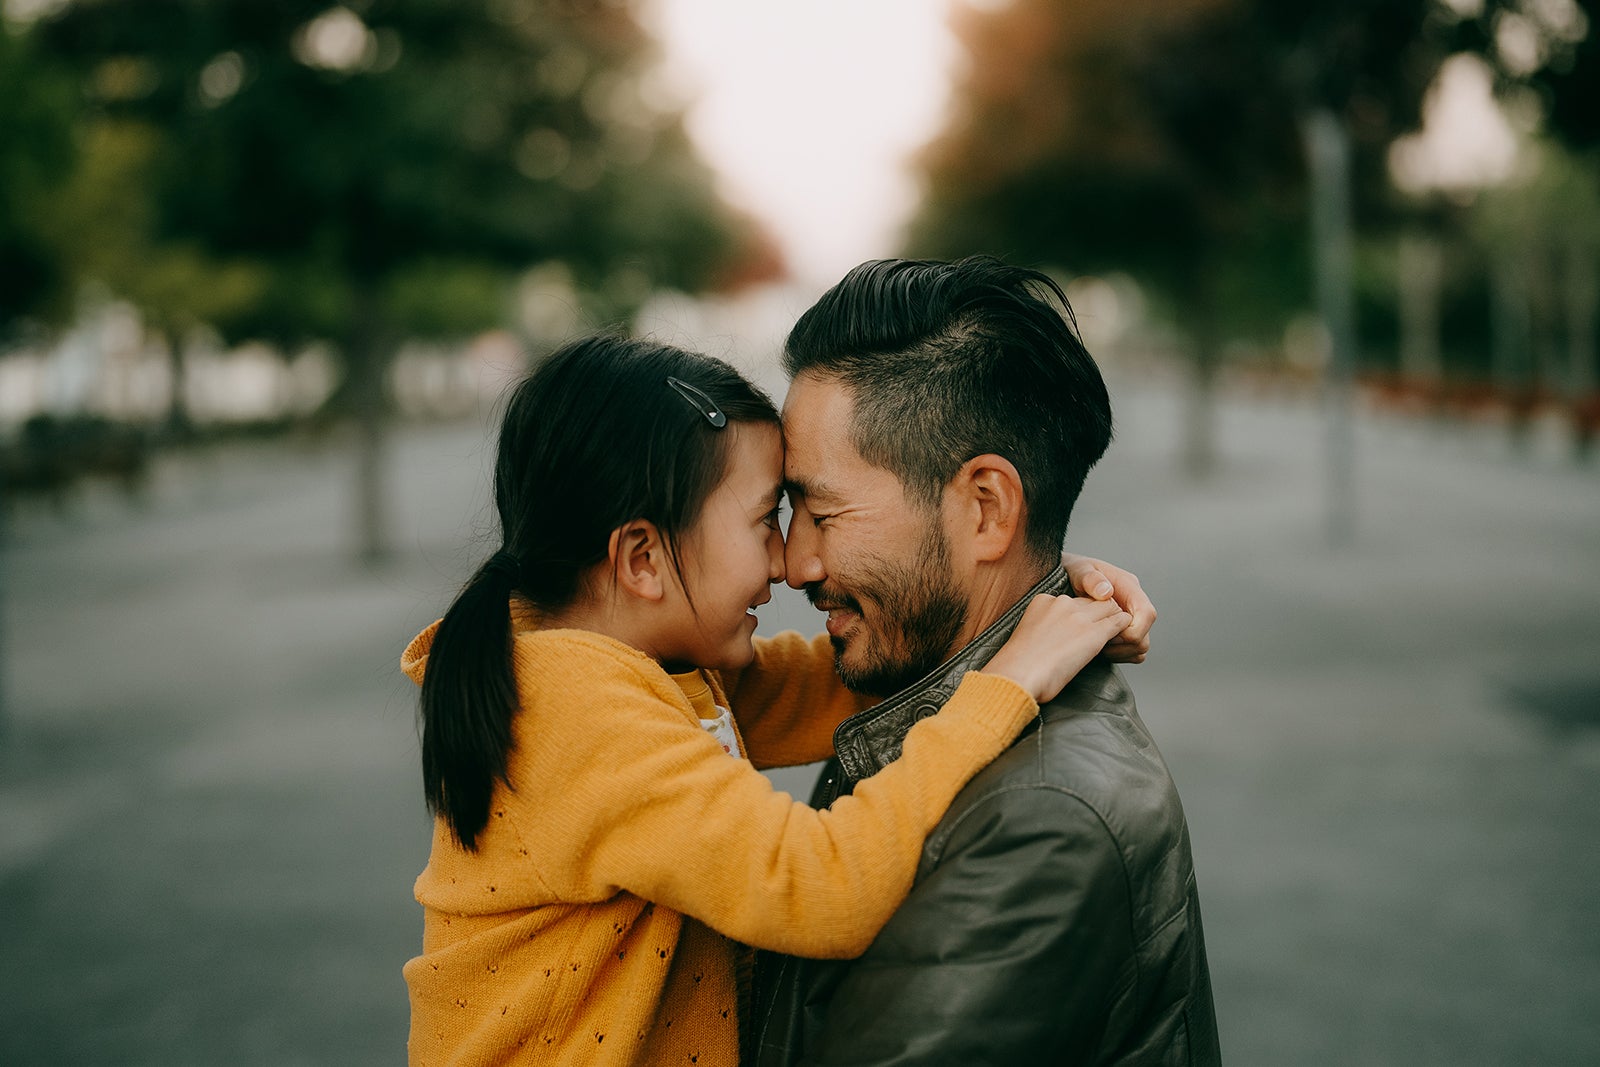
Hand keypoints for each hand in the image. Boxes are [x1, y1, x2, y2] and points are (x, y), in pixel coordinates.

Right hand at [981, 594, 1130, 704]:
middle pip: (1094, 601)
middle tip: (1101, 634)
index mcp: (1043, 600)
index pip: (1074, 600)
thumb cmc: (1017, 666)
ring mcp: (1080, 616)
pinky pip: (1120, 622)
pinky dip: (1123, 631)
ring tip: (1113, 639)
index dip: (1080, 615)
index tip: (1078, 630)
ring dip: (1113, 622)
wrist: (1018, 676)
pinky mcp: (1095, 633)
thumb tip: (1055, 638)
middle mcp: (1063, 603)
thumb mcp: (1028, 634)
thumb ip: (1044, 627)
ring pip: (1110, 607)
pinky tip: (1119, 643)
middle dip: (1100, 616)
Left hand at [1062, 553, 1155, 663]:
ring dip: (1120, 652)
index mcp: (1129, 587)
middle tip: (1098, 643)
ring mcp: (1130, 618)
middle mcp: (1133, 603)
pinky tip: (1098, 649)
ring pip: (1139, 646)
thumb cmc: (1072, 572)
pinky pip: (1131, 652)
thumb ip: (1091, 579)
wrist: (1063, 578)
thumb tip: (1106, 592)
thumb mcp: (1078, 570)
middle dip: (1123, 645)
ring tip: (1096, 646)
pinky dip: (1118, 655)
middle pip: (1144, 635)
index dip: (1133, 630)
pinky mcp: (1123, 630)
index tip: (1109, 634)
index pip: (1146, 614)